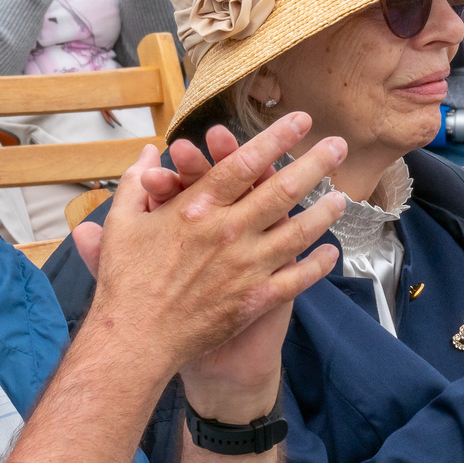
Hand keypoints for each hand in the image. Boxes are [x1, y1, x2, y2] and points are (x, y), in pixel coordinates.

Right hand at [73, 114, 346, 419]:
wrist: (136, 341)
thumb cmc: (125, 283)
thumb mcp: (121, 223)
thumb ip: (134, 183)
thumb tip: (144, 153)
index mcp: (197, 208)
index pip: (244, 162)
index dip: (276, 138)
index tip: (300, 121)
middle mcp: (228, 232)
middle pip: (282, 189)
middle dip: (314, 163)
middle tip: (338, 146)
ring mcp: (246, 266)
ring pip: (297, 231)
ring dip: (323, 212)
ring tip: (342, 198)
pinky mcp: (255, 299)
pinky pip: (296, 278)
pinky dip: (317, 265)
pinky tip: (331, 253)